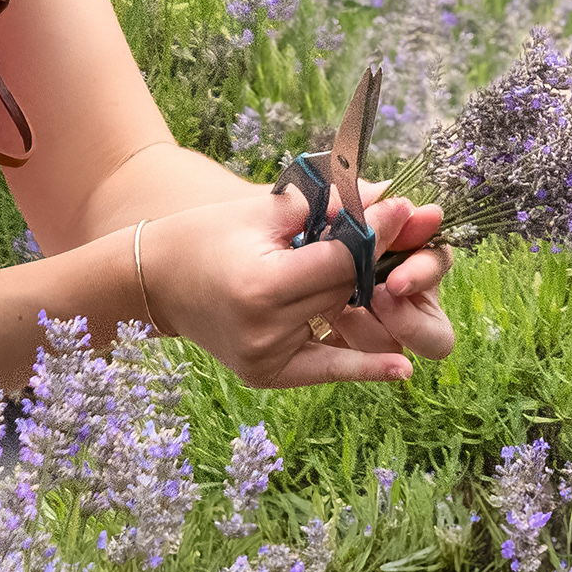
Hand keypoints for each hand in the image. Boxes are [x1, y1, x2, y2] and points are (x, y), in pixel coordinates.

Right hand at [141, 192, 453, 388]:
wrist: (156, 280)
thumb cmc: (209, 234)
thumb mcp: (266, 211)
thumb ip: (329, 207)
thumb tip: (390, 196)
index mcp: (262, 286)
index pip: (341, 261)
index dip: (377, 233)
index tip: (407, 207)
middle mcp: (265, 330)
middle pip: (345, 291)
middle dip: (377, 260)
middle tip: (414, 229)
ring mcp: (265, 359)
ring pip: (340, 319)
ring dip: (369, 295)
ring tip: (407, 273)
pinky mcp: (266, 374)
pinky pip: (325, 368)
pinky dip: (363, 366)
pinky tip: (403, 367)